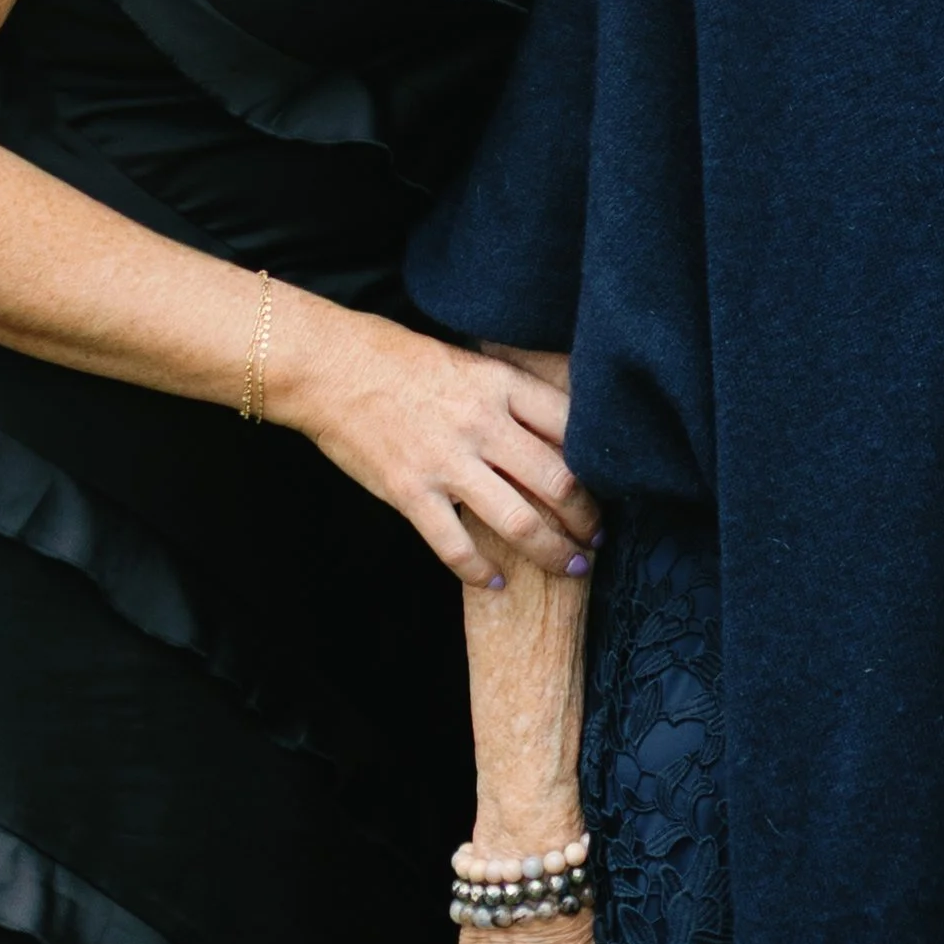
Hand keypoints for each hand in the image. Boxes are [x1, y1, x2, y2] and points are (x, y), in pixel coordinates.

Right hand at [272, 295, 598, 587]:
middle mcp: (483, 425)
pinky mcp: (410, 493)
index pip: (573, 428)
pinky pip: (456, 546)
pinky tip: (496, 583)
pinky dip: (481, 572)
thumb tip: (557, 427)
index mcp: (501, 386)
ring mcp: (446, 461)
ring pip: (519, 521)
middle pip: (559, 481)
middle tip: (600, 538)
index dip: (602, 464)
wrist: (329, 366)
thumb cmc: (398, 359)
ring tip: (570, 566)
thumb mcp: (470, 362)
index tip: (614, 485)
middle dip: (589, 517)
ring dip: (552, 551)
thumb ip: (510, 396)